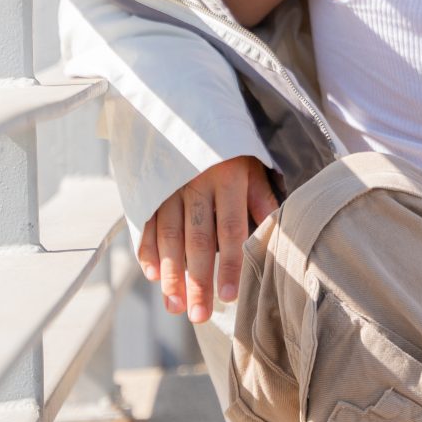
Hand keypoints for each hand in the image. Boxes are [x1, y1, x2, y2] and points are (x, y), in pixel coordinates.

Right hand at [137, 154, 274, 323]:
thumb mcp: (254, 163)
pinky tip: (151, 274)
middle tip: (197, 316)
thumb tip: (276, 232)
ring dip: (171, 274)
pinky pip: (146, 221)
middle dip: (197, 281)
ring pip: (169, 236)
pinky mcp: (149, 185)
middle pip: (197, 240)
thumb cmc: (231, 144)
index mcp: (229, 178)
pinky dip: (147, 249)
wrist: (188, 106)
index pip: (231, 230)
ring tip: (174, 304)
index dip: (230, 265)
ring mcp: (169, 185)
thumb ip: (263, 199)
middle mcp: (197, 183)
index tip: (227, 297)